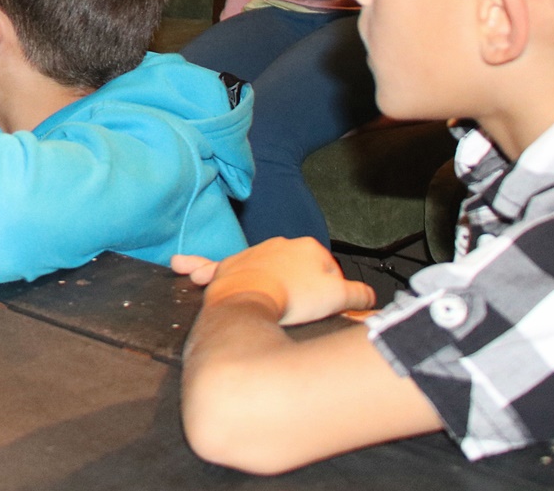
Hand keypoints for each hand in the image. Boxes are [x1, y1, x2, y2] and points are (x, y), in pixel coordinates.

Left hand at [172, 238, 374, 326]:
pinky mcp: (227, 267)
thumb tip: (371, 298)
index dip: (329, 293)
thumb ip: (360, 295)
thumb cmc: (295, 297)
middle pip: (293, 268)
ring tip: (254, 291)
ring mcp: (250, 254)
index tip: (323, 308)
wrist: (253, 296)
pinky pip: (210, 265)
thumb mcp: (339, 297)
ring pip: (257, 266)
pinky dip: (197, 265)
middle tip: (296, 308)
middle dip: (296, 285)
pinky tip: (182, 266)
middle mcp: (276, 244)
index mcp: (307, 248)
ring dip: (258, 277)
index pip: (326, 270)